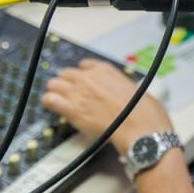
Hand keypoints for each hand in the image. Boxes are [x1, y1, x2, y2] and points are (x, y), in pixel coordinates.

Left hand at [41, 58, 172, 155]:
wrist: (139, 126)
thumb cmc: (144, 110)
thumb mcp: (134, 88)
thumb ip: (119, 87)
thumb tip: (120, 94)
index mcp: (105, 69)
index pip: (84, 65)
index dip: (83, 76)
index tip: (84, 84)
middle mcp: (88, 77)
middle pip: (66, 74)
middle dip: (66, 83)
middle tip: (70, 95)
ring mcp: (78, 92)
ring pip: (53, 84)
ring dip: (55, 91)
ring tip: (58, 101)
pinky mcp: (71, 109)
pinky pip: (49, 100)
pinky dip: (49, 102)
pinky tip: (52, 108)